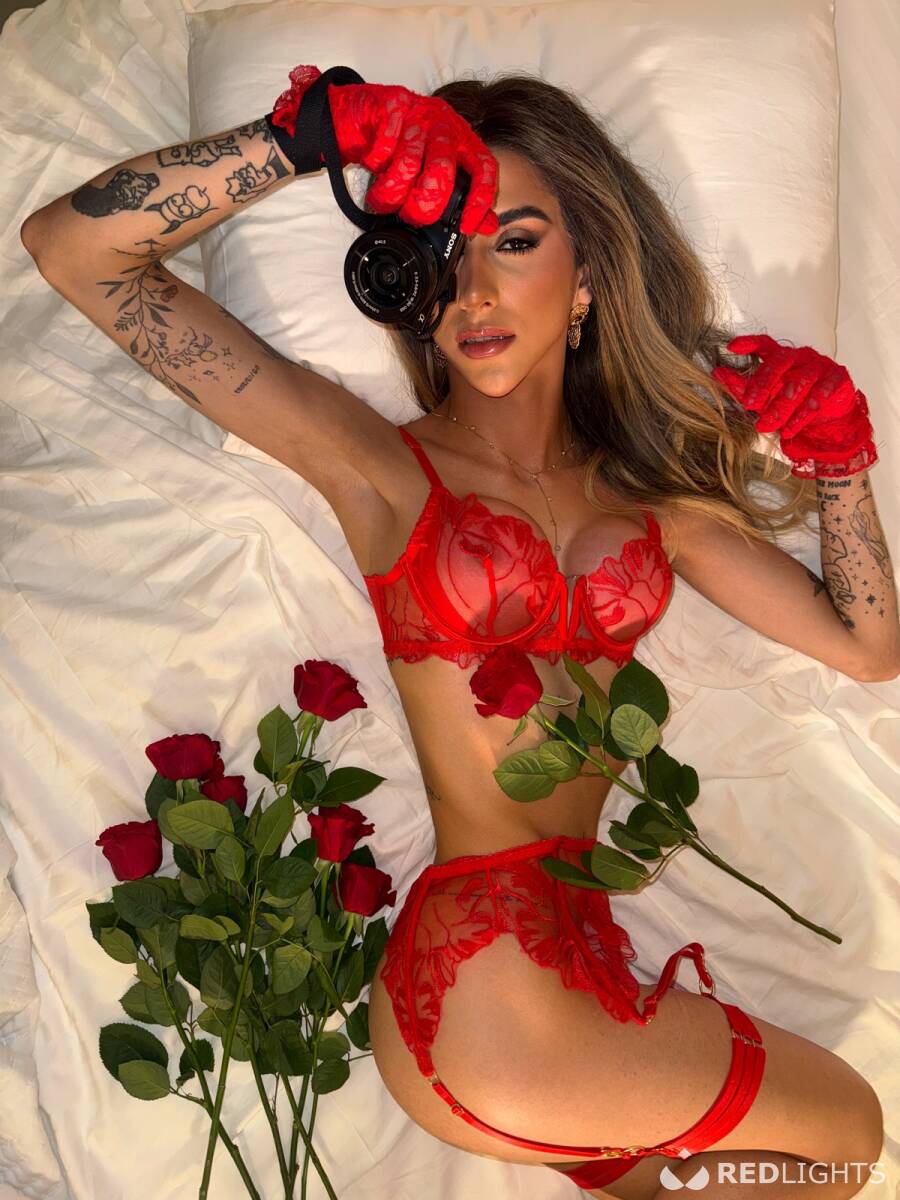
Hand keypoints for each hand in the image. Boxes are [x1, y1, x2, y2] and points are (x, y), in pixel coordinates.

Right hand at [268, 65, 498, 236]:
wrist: (361, 114)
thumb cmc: (398, 147)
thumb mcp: (430, 172)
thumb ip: (459, 197)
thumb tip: (487, 226)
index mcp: (461, 140)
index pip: (484, 168)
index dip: (479, 200)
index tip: (466, 226)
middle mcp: (445, 124)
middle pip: (443, 171)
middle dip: (424, 203)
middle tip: (409, 216)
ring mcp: (419, 111)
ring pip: (409, 162)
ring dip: (390, 191)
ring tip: (381, 200)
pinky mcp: (392, 101)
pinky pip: (385, 143)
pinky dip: (376, 161)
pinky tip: (373, 165)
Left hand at [711, 334, 877, 478]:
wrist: (830, 421)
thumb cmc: (794, 404)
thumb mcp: (766, 398)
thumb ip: (744, 387)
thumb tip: (717, 374)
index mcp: (782, 356)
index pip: (765, 343)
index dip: (749, 342)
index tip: (730, 347)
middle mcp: (801, 357)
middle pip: (780, 361)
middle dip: (762, 382)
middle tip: (748, 403)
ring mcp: (820, 366)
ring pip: (798, 383)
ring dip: (780, 407)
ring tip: (766, 426)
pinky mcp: (837, 380)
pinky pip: (818, 397)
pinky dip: (802, 416)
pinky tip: (790, 429)